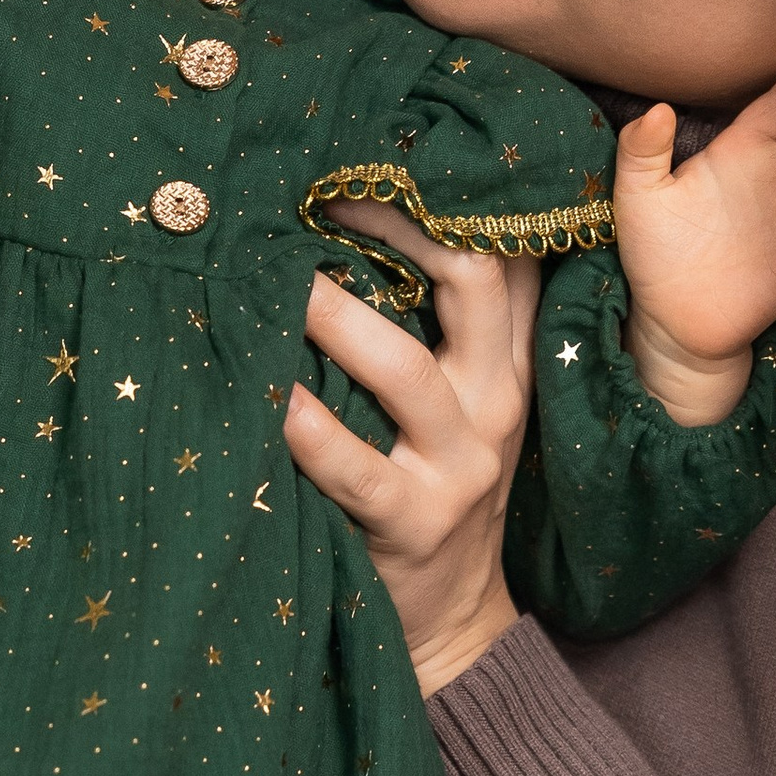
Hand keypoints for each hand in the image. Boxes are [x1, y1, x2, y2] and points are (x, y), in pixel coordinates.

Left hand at [282, 212, 540, 696]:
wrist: (452, 623)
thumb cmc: (432, 488)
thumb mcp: (459, 404)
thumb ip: (434, 328)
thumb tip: (352, 218)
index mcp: (509, 361)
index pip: (505, 251)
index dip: (449, 193)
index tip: (378, 152)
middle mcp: (494, 401)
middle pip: (472, 280)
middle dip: (396, 224)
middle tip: (320, 192)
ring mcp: (459, 464)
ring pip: (406, 368)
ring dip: (334, 316)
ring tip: (275, 279)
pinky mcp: (413, 523)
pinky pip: (356, 469)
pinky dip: (308, 429)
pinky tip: (266, 396)